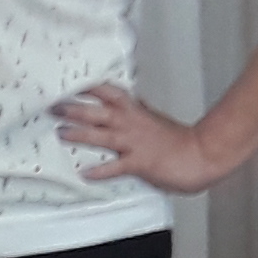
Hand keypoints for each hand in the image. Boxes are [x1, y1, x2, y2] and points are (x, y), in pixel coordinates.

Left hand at [57, 83, 224, 193]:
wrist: (204, 154)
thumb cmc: (181, 140)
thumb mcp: (157, 120)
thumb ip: (140, 112)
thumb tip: (131, 104)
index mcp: (136, 112)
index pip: (108, 93)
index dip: (86, 87)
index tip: (67, 83)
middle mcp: (132, 125)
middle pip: (98, 112)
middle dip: (74, 108)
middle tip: (53, 106)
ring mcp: (135, 144)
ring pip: (102, 135)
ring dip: (80, 134)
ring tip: (62, 133)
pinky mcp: (140, 163)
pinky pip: (116, 167)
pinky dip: (100, 171)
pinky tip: (86, 174)